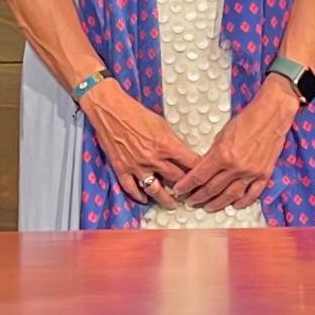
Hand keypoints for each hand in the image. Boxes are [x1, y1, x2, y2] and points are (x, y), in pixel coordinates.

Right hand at [80, 79, 199, 206]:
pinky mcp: (122, 169)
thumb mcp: (162, 124)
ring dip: (166, 199)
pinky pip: (132, 188)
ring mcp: (137, 166)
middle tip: (192, 192)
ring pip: (156, 190)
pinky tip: (145, 199)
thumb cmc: (136, 112)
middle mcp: (154, 159)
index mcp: (167, 145)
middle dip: (187, 187)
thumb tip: (180, 153)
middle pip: (177, 179)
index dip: (200, 171)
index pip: (191, 163)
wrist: (110, 110)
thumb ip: (172, 141)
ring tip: (173, 204)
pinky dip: (139, 196)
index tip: (204, 176)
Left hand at [173, 86, 293, 211]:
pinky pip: (252, 194)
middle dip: (198, 197)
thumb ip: (212, 153)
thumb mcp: (222, 134)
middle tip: (190, 201)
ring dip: (216, 204)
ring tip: (207, 207)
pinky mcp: (264, 175)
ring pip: (230, 195)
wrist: (271, 115)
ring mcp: (251, 173)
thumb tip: (203, 168)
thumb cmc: (246, 120)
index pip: (199, 176)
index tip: (179, 191)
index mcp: (222, 154)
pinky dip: (242, 202)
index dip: (186, 186)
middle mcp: (235, 167)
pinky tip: (235, 205)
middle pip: (212, 189)